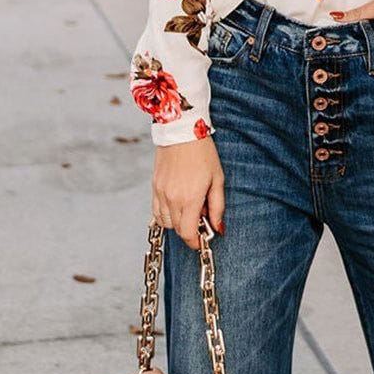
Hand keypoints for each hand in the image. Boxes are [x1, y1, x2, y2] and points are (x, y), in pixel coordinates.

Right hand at [152, 136, 224, 250]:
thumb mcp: (217, 180)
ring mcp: (161, 193)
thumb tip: (218, 228)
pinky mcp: (154, 187)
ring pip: (165, 222)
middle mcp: (172, 199)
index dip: (195, 242)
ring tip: (189, 208)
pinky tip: (177, 205)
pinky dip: (166, 214)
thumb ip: (217, 207)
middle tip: (201, 218)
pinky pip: (156, 211)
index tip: (202, 241)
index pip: (188, 233)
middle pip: (177, 230)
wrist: (181, 131)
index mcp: (190, 198)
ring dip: (177, 222)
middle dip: (189, 230)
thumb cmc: (203, 153)